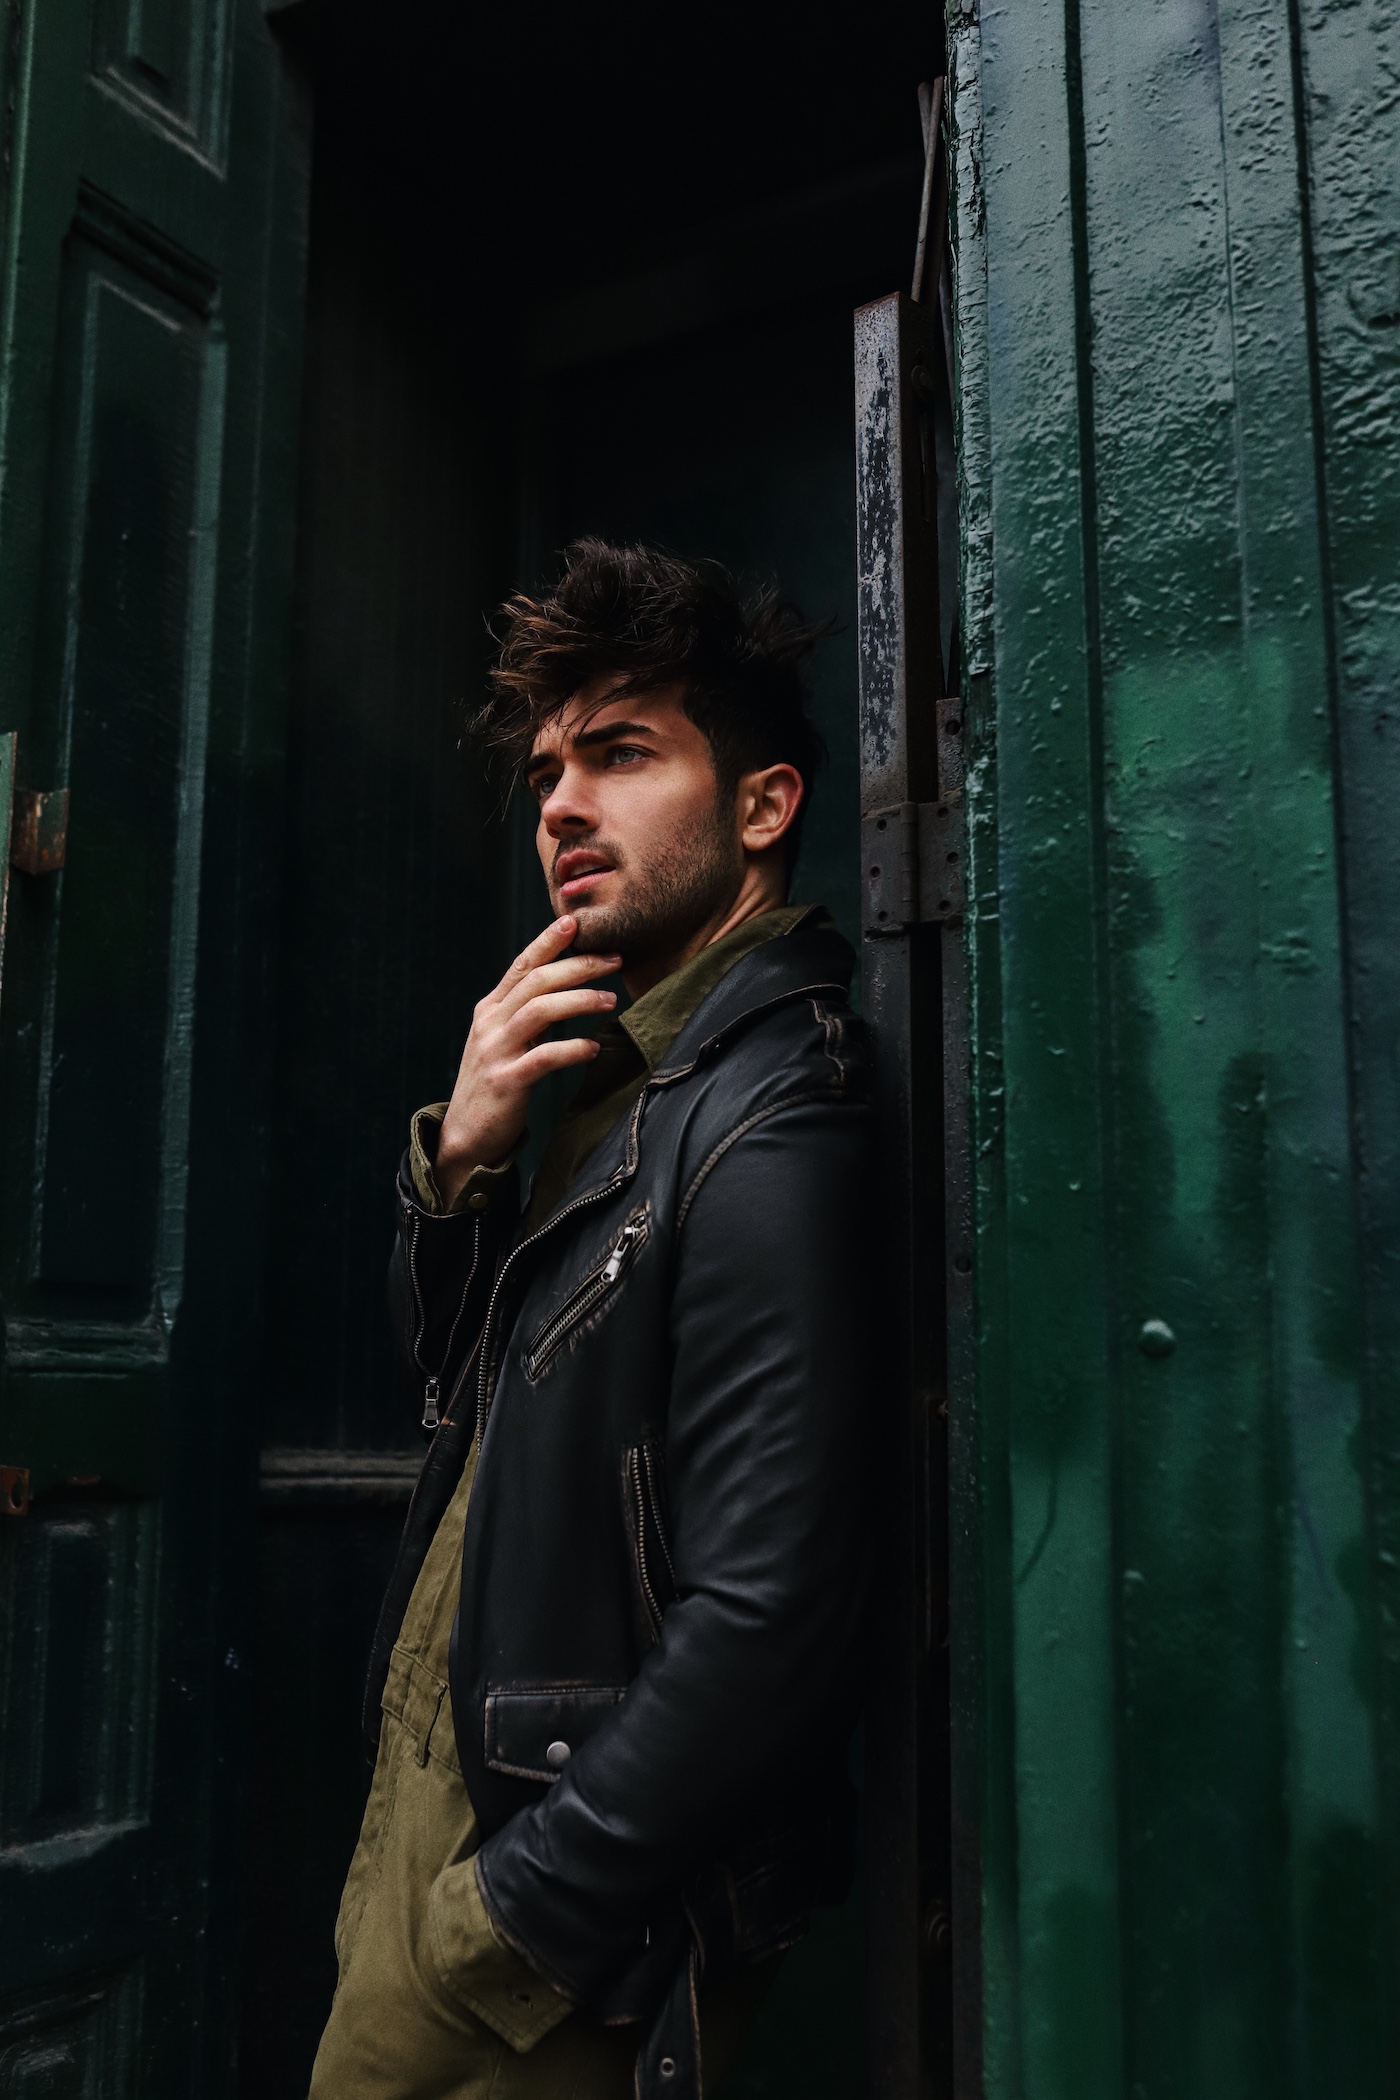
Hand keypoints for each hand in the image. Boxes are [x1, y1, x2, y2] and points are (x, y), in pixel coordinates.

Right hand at [434, 917, 618, 1207]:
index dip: (548, 941)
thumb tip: (568, 988)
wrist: (465, 1136)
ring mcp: (495, 1051)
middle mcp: (490, 1023)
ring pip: (540, 1010)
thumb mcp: (505, 1041)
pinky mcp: (506, 1082)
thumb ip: (528, 1014)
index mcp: (490, 1009)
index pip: (522, 965)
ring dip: (580, 1000)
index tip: (575, 922)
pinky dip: (571, 1048)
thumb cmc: (494, 1085)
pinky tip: (593, 1047)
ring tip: (612, 998)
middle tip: (614, 958)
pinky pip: (543, 1057)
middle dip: (578, 965)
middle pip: (536, 980)